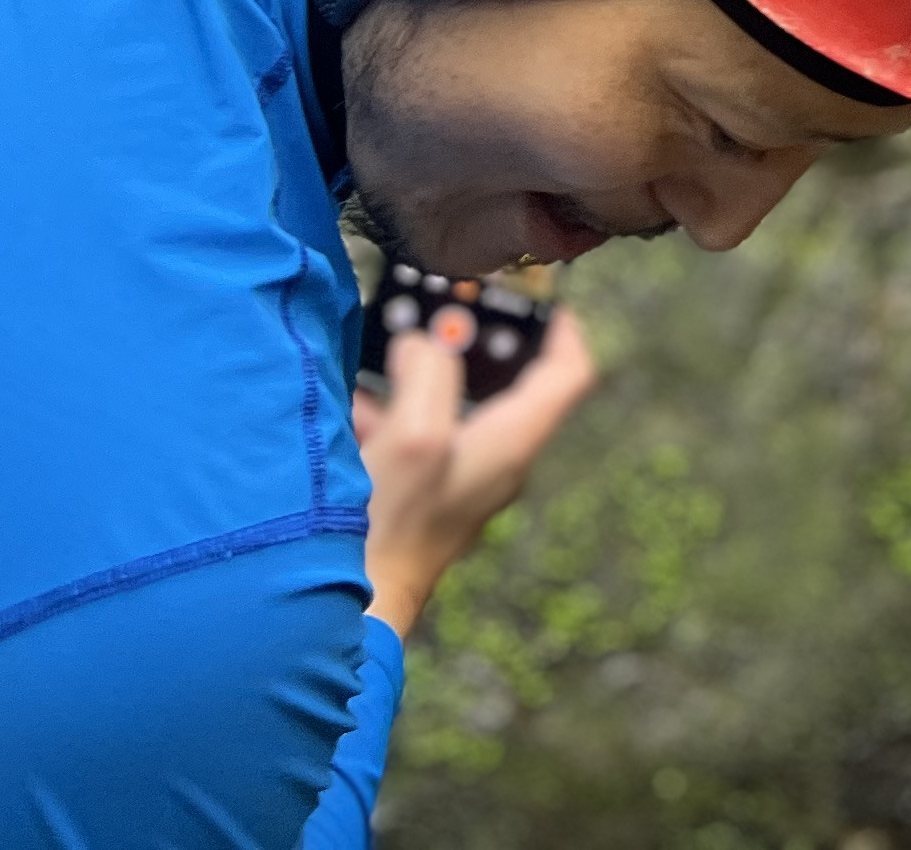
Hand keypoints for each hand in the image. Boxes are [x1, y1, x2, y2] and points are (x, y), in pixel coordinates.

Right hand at [356, 303, 600, 637]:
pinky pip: (408, 437)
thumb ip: (429, 375)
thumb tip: (425, 345)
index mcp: (510, 444)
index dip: (563, 328)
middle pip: (505, 383)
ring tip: (383, 340)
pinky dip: (384, 409)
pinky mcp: (415, 500)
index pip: (568, 375)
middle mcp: (492, 462)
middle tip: (442, 307)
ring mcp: (454, 483)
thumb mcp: (415, 437)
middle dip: (472, 341)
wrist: (342, 616)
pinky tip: (345, 401)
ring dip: (418, 372)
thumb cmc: (388, 531)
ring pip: (448, 407)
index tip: (543, 294)